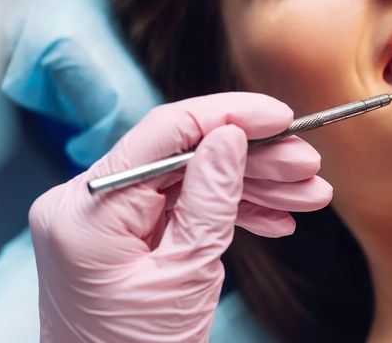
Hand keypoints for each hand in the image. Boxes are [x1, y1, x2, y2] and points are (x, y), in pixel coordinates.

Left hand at [29, 93, 332, 342]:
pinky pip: (177, 208)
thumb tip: (230, 136)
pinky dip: (226, 211)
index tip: (279, 116)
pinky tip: (274, 218)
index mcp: (86, 209)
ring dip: (250, 185)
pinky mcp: (119, 239)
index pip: (164, 132)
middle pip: (181, 155)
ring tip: (306, 195)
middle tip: (307, 165)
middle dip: (252, 159)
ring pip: (186, 180)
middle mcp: (83, 204)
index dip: (229, 116)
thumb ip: (210, 199)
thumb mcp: (186, 275)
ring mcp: (100, 221)